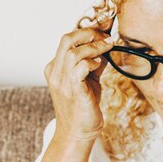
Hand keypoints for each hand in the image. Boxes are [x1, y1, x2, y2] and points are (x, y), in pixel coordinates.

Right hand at [44, 16, 114, 141]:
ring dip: (93, 46)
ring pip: (72, 51)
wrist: (77, 134)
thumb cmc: (83, 108)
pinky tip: (100, 64)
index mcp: (56, 68)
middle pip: (67, 39)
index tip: (105, 28)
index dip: (87, 31)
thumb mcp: (89, 81)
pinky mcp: (73, 91)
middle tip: (106, 37)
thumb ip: (94, 63)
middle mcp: (55, 73)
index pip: (68, 40)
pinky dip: (91, 62)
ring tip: (107, 48)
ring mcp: (62, 82)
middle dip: (89, 33)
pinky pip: (79, 68)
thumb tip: (105, 45)